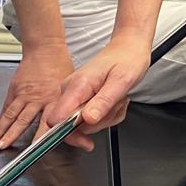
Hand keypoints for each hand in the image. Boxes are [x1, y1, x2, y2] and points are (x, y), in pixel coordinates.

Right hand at [0, 44, 73, 149]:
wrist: (46, 50)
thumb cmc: (61, 69)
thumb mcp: (73, 90)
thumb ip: (74, 114)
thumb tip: (84, 137)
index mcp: (55, 99)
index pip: (48, 122)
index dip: (42, 137)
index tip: (38, 150)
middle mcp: (38, 98)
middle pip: (25, 121)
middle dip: (14, 136)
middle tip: (6, 150)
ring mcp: (24, 94)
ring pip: (11, 116)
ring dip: (2, 132)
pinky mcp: (14, 90)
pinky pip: (6, 109)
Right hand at [41, 35, 151, 151]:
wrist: (129, 48)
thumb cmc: (127, 59)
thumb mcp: (122, 82)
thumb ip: (104, 102)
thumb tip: (88, 120)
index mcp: (77, 86)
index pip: (57, 119)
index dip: (70, 133)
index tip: (88, 137)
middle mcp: (70, 91)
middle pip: (73, 126)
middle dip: (99, 123)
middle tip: (116, 105)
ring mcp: (75, 96)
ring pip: (85, 125)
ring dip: (106, 117)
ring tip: (117, 99)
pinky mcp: (81, 99)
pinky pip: (92, 119)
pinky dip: (108, 115)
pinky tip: (114, 101)